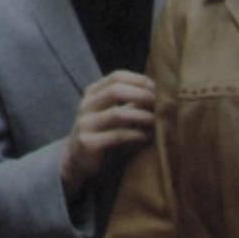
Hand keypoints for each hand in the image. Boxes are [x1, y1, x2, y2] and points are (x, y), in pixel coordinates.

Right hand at [60, 70, 155, 197]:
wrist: (77, 160)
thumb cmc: (103, 133)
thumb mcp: (113, 113)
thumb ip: (130, 102)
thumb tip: (161, 93)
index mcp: (92, 93)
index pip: (117, 77)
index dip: (139, 80)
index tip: (158, 89)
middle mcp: (86, 105)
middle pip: (115, 90)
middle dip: (142, 95)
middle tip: (160, 104)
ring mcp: (85, 124)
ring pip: (117, 114)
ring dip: (142, 117)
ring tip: (157, 122)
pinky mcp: (87, 143)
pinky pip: (116, 136)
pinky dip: (135, 135)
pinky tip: (146, 137)